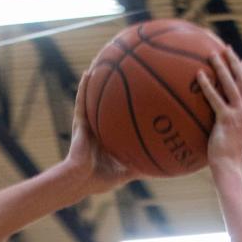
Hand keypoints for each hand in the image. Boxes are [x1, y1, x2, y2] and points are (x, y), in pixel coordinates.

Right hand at [64, 70, 135, 194]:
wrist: (80, 181)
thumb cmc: (99, 180)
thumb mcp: (126, 173)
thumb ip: (140, 166)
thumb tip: (162, 165)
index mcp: (108, 138)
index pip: (118, 118)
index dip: (126, 105)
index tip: (139, 91)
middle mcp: (98, 128)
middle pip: (107, 102)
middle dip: (114, 86)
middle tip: (125, 68)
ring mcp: (87, 124)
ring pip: (92, 97)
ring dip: (97, 80)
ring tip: (103, 60)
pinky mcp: (79, 124)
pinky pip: (81, 102)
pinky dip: (83, 88)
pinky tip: (88, 72)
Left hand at [197, 45, 241, 174]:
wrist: (230, 170)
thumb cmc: (227, 161)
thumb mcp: (231, 141)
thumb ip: (227, 128)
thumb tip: (215, 124)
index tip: (240, 61)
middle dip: (235, 62)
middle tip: (226, 49)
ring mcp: (239, 115)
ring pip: (232, 84)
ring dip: (222, 66)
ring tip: (212, 54)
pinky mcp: (227, 120)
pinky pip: (216, 98)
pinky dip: (207, 85)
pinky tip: (198, 75)